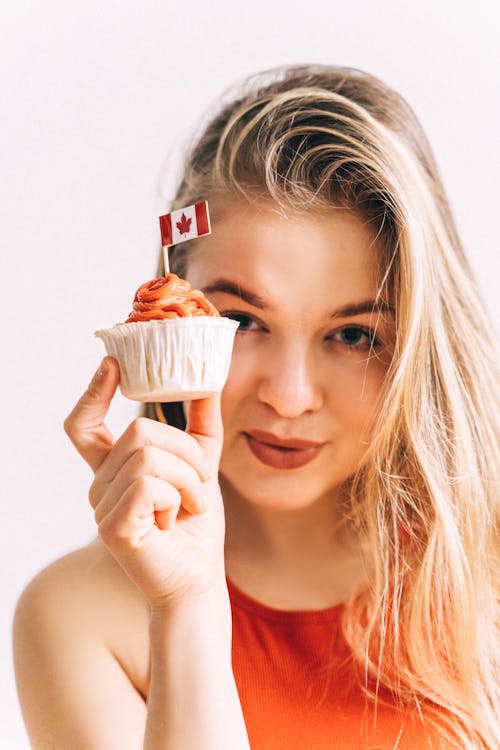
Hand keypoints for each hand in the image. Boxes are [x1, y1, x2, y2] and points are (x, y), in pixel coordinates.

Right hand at [64, 356, 226, 609]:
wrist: (199, 579)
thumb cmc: (195, 524)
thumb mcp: (201, 462)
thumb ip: (201, 421)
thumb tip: (208, 376)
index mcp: (114, 470)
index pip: (84, 425)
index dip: (93, 392)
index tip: (113, 363)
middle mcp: (99, 485)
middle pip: (139, 430)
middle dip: (185, 453)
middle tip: (199, 485)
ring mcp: (101, 507)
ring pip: (149, 456)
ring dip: (188, 479)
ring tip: (189, 507)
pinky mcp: (113, 527)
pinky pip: (151, 485)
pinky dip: (178, 498)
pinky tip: (176, 521)